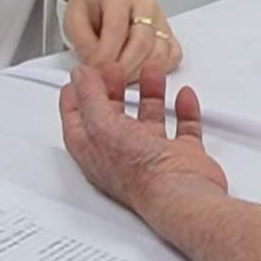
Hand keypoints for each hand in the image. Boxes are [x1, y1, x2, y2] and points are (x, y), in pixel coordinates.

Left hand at [60, 63, 227, 220]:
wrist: (181, 192)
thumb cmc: (140, 172)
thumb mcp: (101, 125)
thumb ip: (90, 97)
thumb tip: (80, 75)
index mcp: (93, 149)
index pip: (77, 117)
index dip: (78, 92)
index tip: (84, 71)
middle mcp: (120, 152)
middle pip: (112, 115)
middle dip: (113, 88)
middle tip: (115, 67)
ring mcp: (152, 154)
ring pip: (149, 118)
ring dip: (150, 93)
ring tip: (151, 71)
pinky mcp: (181, 156)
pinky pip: (183, 127)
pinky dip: (184, 110)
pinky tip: (183, 97)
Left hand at [65, 0, 181, 76]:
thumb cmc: (90, 4)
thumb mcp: (74, 19)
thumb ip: (83, 44)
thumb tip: (97, 67)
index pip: (117, 30)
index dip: (105, 57)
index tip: (95, 73)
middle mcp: (145, 4)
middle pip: (142, 43)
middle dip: (124, 69)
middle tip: (108, 83)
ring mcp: (160, 18)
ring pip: (160, 52)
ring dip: (140, 72)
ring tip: (121, 80)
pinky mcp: (168, 32)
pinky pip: (173, 55)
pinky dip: (160, 69)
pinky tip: (141, 73)